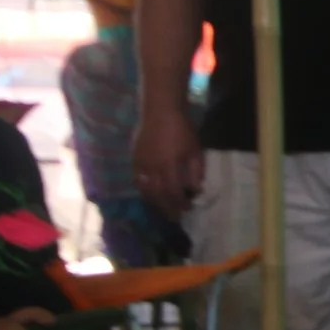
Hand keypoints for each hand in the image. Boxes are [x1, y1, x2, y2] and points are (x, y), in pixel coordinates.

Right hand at [133, 105, 205, 219]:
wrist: (160, 111)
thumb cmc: (182, 129)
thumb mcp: (195, 149)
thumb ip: (196, 171)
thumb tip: (195, 189)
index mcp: (169, 165)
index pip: (174, 192)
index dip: (180, 203)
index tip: (187, 210)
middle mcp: (152, 168)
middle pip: (158, 194)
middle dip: (167, 208)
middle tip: (174, 218)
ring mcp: (141, 163)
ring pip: (145, 189)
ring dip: (154, 202)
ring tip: (162, 209)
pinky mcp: (134, 158)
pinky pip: (137, 179)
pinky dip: (143, 190)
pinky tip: (149, 195)